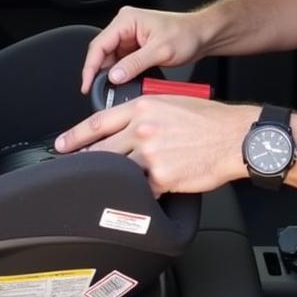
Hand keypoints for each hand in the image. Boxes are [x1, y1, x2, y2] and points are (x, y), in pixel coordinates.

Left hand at [55, 95, 256, 195]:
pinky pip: (142, 189)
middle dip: (85, 162)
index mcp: (142, 108)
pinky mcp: (162, 177)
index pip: (97, 122)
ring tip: (109, 184)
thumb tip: (124, 126)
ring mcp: (150, 154)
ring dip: (112, 179)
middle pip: (101, 150)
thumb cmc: (208, 120)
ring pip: (117, 171)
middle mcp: (142, 129)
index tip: (62, 145)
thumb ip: (143, 113)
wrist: (234, 138)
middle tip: (75, 170)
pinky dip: (140, 193)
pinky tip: (142, 193)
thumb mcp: (171, 103)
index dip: (75, 136)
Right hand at [80, 6, 210, 93]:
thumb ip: (134, 64)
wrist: (202, 36)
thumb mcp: (160, 51)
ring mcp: (130, 37)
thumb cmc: (186, 34)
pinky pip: (121, 62)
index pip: (99, 45)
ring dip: (111, 74)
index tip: (87, 84)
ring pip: (110, 59)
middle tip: (99, 91)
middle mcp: (125, 26)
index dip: (90, 67)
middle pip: (102, 52)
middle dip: (100, 73)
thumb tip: (114, 76)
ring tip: (114, 89)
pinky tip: (123, 83)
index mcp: (126, 20)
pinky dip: (121, 74)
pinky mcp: (135, 47)